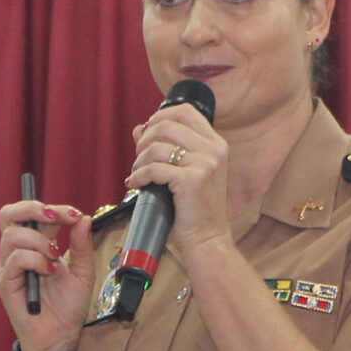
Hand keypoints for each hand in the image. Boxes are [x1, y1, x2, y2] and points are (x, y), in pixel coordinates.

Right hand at [0, 196, 94, 350]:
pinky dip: (35, 260)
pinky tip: (49, 272)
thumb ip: (82, 245)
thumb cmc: (68, 307)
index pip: (33, 214)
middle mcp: (18, 252)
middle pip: (9, 214)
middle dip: (33, 209)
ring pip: (12, 235)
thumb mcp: (83, 272)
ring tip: (54, 257)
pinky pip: (15, 259)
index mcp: (35, 245)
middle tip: (55, 218)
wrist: (61, 336)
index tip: (75, 215)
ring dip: (38, 241)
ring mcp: (9, 266)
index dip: (53, 208)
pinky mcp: (5, 283)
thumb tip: (83, 218)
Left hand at [125, 103, 232, 251]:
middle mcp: (213, 150)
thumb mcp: (185, 172)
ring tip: (137, 173)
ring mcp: (205, 164)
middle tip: (138, 158)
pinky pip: (154, 168)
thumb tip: (138, 128)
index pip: (185, 111)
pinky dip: (139, 176)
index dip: (160, 116)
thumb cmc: (194, 208)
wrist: (207, 239)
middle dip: (145, 140)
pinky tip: (135, 184)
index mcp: (216, 144)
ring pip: (157, 146)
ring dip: (139, 160)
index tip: (147, 132)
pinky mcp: (191, 180)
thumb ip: (165, 147)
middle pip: (167, 125)